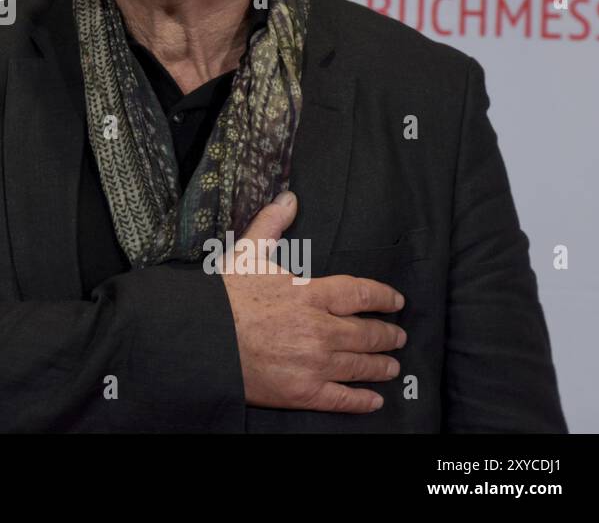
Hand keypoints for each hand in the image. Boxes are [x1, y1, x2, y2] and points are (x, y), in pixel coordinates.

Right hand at [218, 191, 406, 412]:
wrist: (200, 338)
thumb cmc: (223, 297)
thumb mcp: (247, 253)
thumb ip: (271, 225)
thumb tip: (290, 198)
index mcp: (309, 293)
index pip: (360, 293)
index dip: (384, 297)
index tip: (396, 301)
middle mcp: (320, 329)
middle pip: (368, 333)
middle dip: (387, 335)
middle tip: (399, 337)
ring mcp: (314, 363)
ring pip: (361, 365)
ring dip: (381, 366)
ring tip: (392, 367)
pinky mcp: (303, 392)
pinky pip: (343, 399)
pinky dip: (362, 400)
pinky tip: (374, 400)